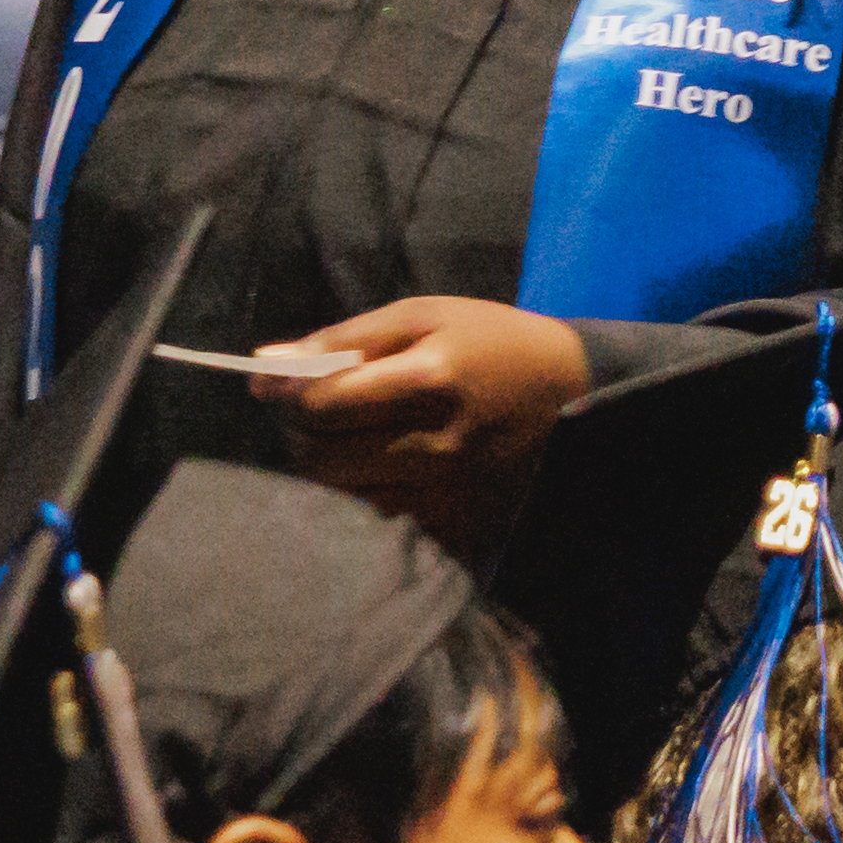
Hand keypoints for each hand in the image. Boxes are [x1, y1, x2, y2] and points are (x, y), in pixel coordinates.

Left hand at [257, 295, 598, 547]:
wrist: (577, 397)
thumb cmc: (492, 344)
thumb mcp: (425, 316)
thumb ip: (344, 339)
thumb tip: (266, 363)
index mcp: (429, 379)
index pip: (322, 403)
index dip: (286, 396)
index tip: (277, 386)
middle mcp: (437, 444)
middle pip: (322, 458)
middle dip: (298, 434)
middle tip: (310, 413)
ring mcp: (448, 493)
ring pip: (343, 496)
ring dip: (327, 466)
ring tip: (346, 437)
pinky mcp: (458, 526)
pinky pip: (380, 521)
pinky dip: (365, 495)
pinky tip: (382, 469)